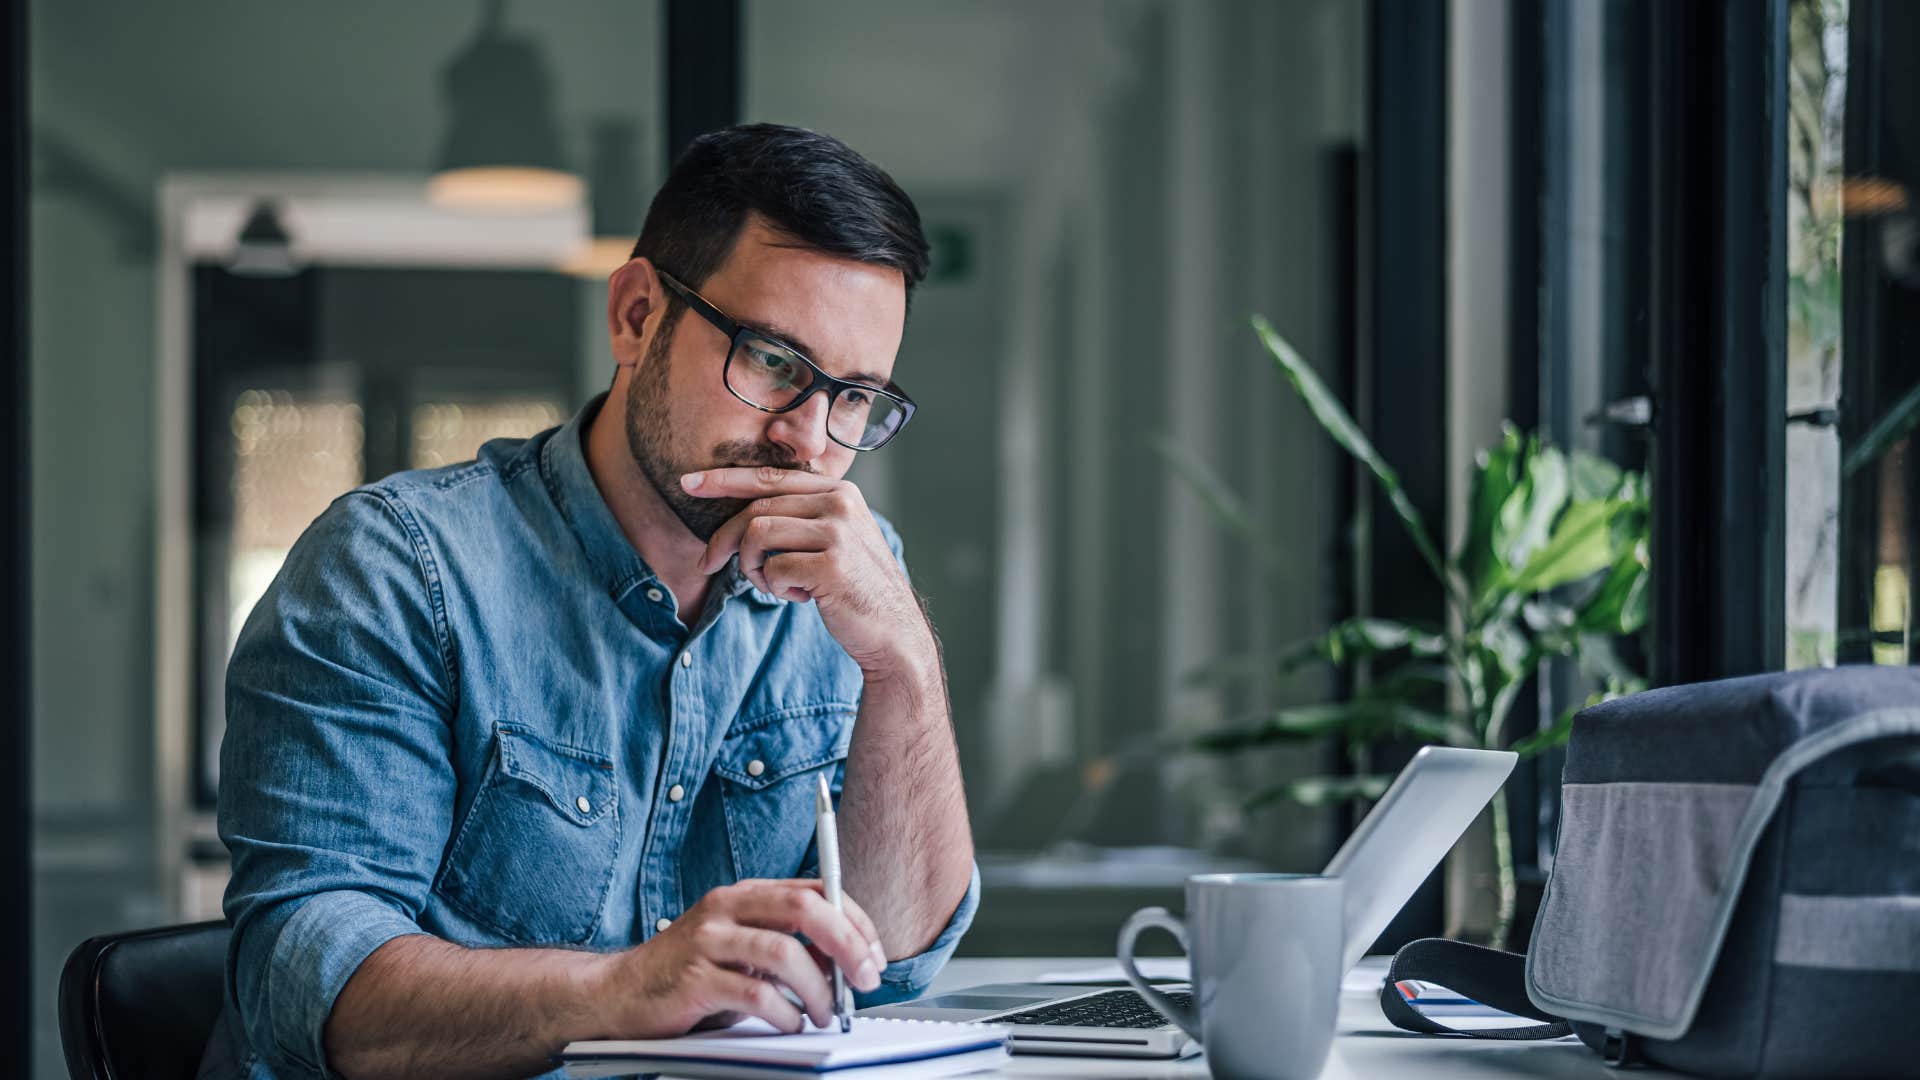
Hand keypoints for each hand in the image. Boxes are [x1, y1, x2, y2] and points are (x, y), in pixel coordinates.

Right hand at [593, 878, 886, 1036]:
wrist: (617, 994)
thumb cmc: (688, 976)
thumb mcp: (741, 948)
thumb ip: (785, 944)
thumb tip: (846, 961)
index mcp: (744, 894)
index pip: (815, 890)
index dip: (855, 920)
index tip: (874, 955)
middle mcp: (726, 907)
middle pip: (805, 910)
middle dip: (846, 945)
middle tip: (864, 979)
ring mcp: (706, 940)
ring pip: (783, 952)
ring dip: (818, 988)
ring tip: (826, 1013)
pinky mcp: (693, 978)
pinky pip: (755, 993)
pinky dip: (785, 1012)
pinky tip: (791, 1024)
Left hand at [682, 467, 933, 673]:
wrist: (893, 631)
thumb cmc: (853, 588)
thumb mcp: (833, 540)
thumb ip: (800, 518)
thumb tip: (741, 515)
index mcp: (839, 491)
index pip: (770, 478)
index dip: (724, 479)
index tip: (688, 482)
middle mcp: (840, 503)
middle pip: (756, 508)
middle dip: (724, 539)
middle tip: (709, 563)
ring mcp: (839, 532)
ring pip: (757, 534)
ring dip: (751, 567)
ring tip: (774, 585)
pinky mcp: (832, 564)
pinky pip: (773, 568)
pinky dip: (775, 588)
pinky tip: (802, 598)